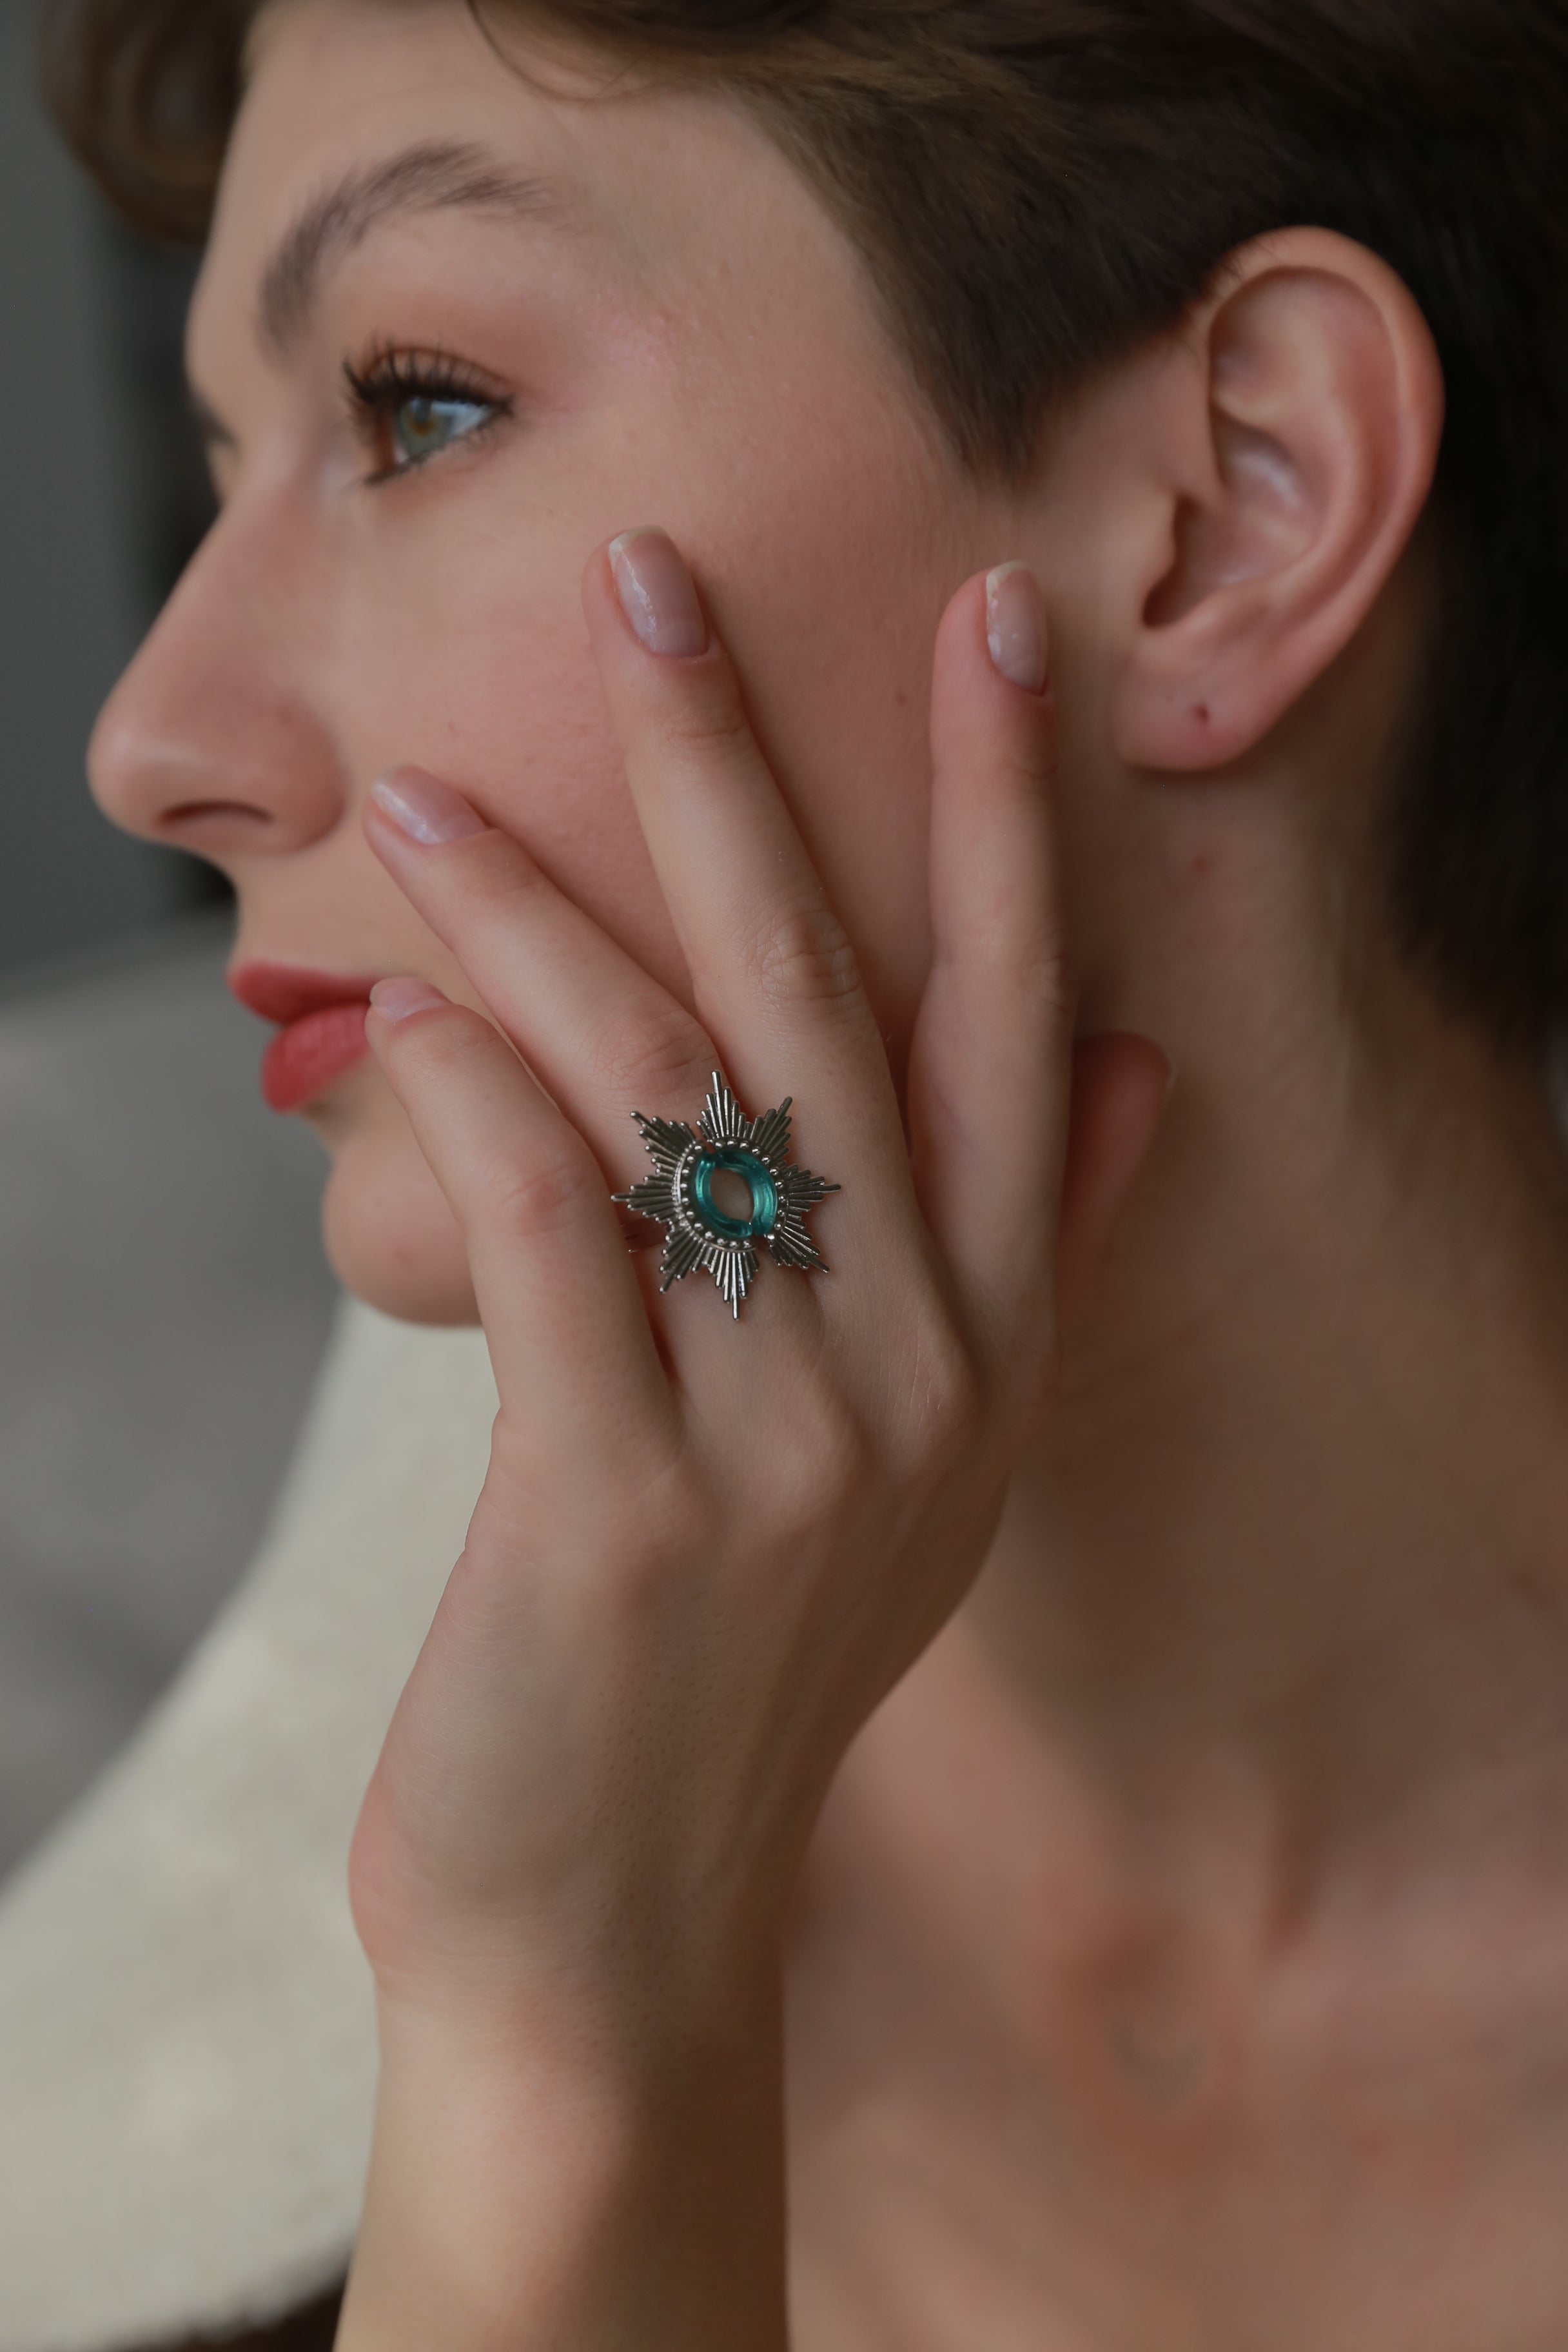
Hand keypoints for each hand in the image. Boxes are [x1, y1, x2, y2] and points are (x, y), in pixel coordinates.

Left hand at [338, 532, 1168, 2347]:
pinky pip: (553, 1243)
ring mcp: (787, 1444)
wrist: (627, 1919)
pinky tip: (399, 1011)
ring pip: (666, 1098)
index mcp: (984, 1330)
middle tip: (651, 584)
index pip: (1009, 1011)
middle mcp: (918, 1365)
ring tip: (424, 796)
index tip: (990, 625)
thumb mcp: (927, 1466)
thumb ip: (1020, 1251)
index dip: (1007, 811)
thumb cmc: (738, 1651)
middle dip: (744, 772)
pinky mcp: (625, 1513)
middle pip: (829, 1002)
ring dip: (540, 920)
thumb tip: (1109, 1058)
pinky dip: (474, 1104)